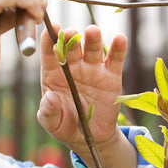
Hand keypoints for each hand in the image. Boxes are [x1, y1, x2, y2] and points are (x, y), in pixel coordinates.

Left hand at [37, 24, 136, 167]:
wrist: (91, 136)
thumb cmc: (65, 126)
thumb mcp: (53, 124)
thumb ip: (48, 112)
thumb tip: (49, 97)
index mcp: (53, 75)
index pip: (49, 56)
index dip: (47, 42)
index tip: (48, 32)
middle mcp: (72, 68)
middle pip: (71, 49)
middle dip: (70, 39)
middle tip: (71, 32)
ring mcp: (92, 69)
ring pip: (92, 49)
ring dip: (92, 39)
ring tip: (92, 31)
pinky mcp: (111, 76)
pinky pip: (114, 59)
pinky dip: (118, 48)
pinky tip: (120, 39)